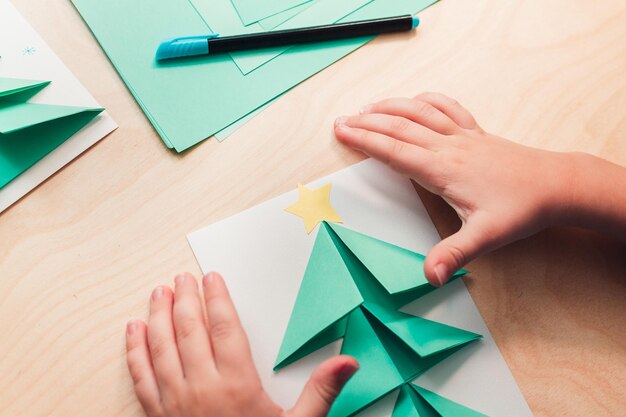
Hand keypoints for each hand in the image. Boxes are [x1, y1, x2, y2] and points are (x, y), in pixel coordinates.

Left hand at [126, 272, 357, 416]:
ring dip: (158, 315)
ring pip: (161, 347)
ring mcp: (175, 403)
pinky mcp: (158, 416)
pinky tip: (132, 330)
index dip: (218, 299)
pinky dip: (134, 350)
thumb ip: (321, 392)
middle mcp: (202, 389)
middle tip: (183, 277)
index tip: (212, 278)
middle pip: (190, 330)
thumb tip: (346, 363)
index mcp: (237, 386)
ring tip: (158, 292)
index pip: (225, 328)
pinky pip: (140, 376)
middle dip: (185, 298)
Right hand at [334, 92, 577, 285]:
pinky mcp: (476, 133)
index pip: (395, 151)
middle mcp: (449, 146)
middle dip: (367, 122)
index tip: (343, 132)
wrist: (557, 185)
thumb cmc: (522, 209)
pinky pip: (447, 108)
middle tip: (341, 121)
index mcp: (444, 169)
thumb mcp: (487, 237)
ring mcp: (463, 136)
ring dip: (390, 107)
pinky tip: (415, 100)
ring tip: (366, 107)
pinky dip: (426, 100)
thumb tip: (429, 275)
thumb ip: (454, 254)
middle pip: (400, 127)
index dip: (365, 141)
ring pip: (420, 112)